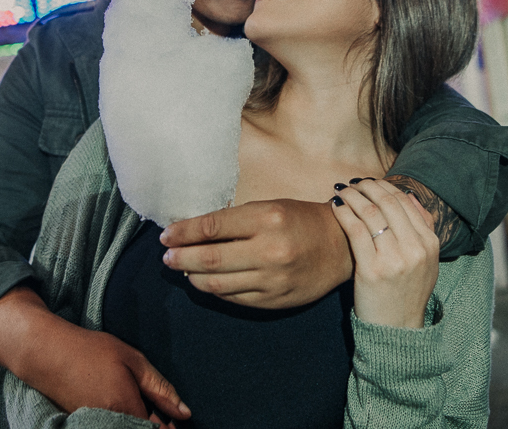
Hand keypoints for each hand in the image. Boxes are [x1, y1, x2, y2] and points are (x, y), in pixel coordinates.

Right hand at [0, 287, 189, 421]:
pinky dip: (121, 423)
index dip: (169, 428)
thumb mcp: (132, 359)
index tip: (174, 421)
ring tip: (140, 408)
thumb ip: (160, 388)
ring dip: (136, 424)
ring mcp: (94, 426)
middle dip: (154, 426)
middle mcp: (110, 423)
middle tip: (160, 415)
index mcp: (125, 407)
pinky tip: (122, 408)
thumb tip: (185, 413)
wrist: (46, 353)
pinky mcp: (83, 426)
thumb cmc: (90, 350)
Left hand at [160, 198, 352, 308]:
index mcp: (267, 218)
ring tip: (182, 270)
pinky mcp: (273, 300)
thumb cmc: (301, 220)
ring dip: (192, 277)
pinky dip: (214, 290)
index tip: (166, 235)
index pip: (212, 227)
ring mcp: (271, 279)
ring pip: (217, 283)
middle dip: (181, 258)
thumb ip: (235, 220)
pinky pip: (233, 297)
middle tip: (167, 256)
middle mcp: (269, 250)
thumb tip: (193, 232)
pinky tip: (206, 281)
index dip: (183, 232)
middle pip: (209, 259)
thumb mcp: (270, 207)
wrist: (341, 246)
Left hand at [332, 180, 439, 328]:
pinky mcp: (372, 270)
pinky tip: (335, 207)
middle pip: (387, 203)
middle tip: (352, 183)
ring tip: (341, 191)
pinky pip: (355, 230)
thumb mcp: (426, 261)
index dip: (384, 186)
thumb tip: (408, 196)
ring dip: (352, 196)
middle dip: (366, 187)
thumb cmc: (406, 291)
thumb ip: (422, 228)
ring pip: (371, 213)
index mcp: (430, 244)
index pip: (404, 202)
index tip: (368, 183)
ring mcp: (395, 260)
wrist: (397, 329)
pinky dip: (344, 213)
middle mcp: (415, 249)